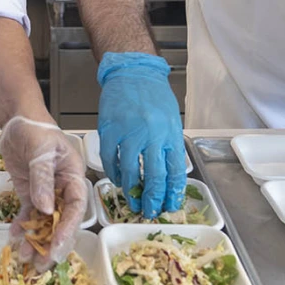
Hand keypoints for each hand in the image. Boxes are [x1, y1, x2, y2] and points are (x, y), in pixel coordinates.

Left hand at [0, 116, 86, 267]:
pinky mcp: (30, 192)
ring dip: (34, 239)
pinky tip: (13, 236)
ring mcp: (46, 191)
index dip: (67, 227)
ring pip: (44, 221)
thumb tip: (46, 209)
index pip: (75, 206)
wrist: (17, 119)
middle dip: (51, 242)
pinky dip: (21, 225)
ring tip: (22, 257)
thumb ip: (43, 179)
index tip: (56, 244)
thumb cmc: (35, 129)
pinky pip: (28, 212)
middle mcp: (63, 187)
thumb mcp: (41, 151)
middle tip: (41, 264)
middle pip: (61, 220)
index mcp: (74, 175)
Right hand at [97, 52, 185, 218]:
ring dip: (131, 191)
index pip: (174, 172)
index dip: (172, 193)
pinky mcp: (110, 130)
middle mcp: (152, 135)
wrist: (133, 72)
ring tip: (132, 201)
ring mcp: (129, 133)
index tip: (169, 206)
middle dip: (152, 199)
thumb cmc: (154, 95)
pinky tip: (117, 179)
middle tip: (149, 211)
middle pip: (153, 177)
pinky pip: (110, 159)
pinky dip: (113, 173)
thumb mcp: (171, 120)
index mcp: (170, 134)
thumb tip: (169, 177)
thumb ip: (170, 145)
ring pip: (129, 171)